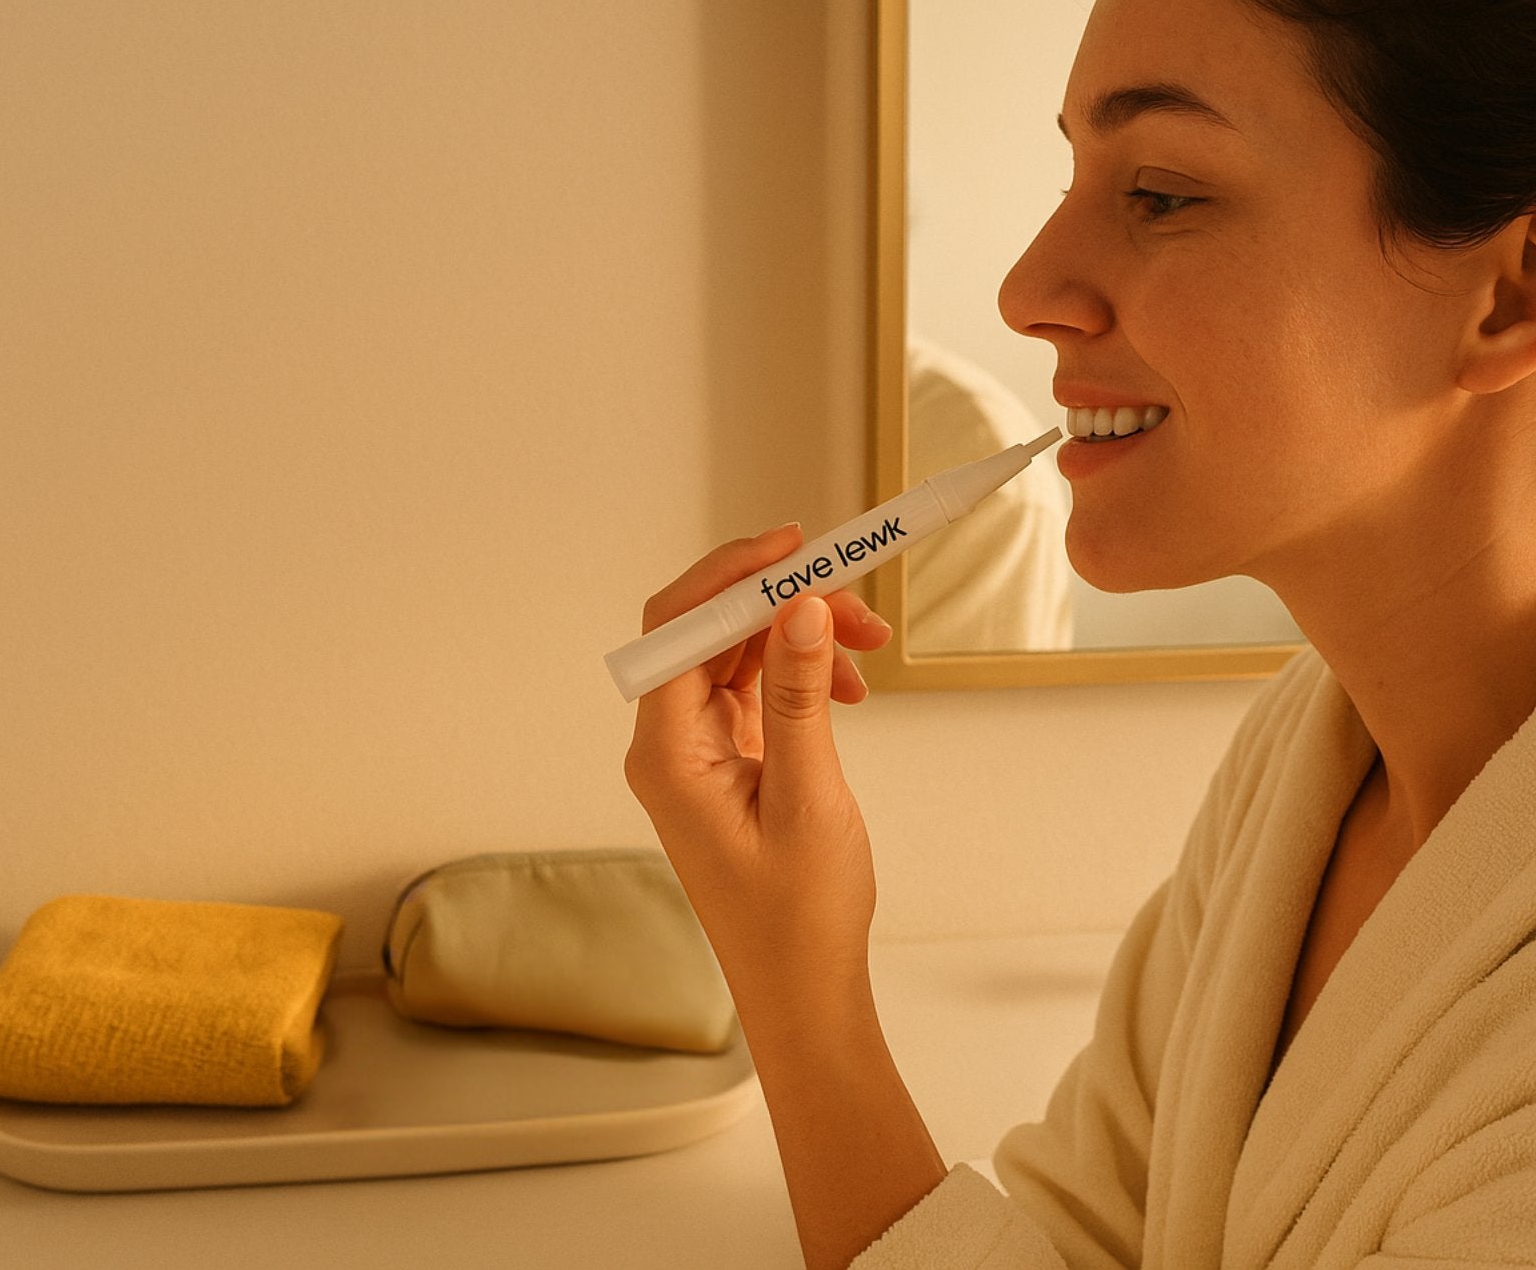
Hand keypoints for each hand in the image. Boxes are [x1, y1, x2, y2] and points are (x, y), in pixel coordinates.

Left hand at [622, 524, 894, 1005]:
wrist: (803, 988)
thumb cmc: (799, 915)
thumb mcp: (809, 796)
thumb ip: (797, 695)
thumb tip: (799, 607)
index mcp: (666, 754)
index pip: (679, 630)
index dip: (731, 576)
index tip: (795, 547)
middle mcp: (669, 746)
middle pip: (710, 634)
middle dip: (781, 603)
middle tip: (855, 600)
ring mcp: (696, 753)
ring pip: (739, 656)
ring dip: (800, 636)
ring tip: (869, 648)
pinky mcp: (727, 763)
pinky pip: (754, 688)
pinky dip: (801, 673)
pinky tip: (849, 687)